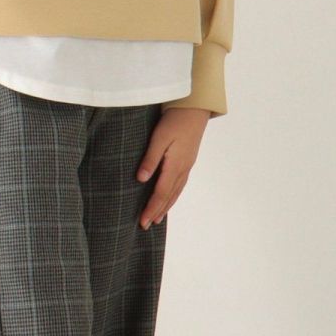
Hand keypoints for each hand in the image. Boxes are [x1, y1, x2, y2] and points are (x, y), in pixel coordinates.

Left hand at [136, 108, 210, 228]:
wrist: (194, 110)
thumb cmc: (174, 121)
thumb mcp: (159, 138)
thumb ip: (150, 159)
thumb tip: (140, 180)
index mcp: (175, 166)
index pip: (161, 193)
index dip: (151, 208)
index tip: (143, 221)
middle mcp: (183, 169)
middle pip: (169, 196)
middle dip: (157, 211)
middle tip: (146, 225)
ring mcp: (187, 166)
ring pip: (176, 192)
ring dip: (166, 206)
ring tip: (157, 218)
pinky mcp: (187, 161)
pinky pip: (180, 184)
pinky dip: (173, 195)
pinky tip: (169, 197)